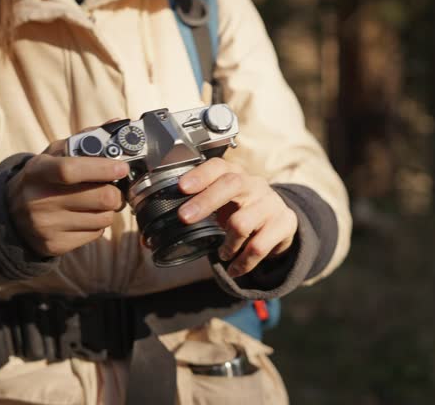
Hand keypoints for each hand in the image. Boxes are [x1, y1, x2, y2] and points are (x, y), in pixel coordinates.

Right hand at [7, 136, 128, 257]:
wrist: (11, 214)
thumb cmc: (42, 178)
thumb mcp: (54, 155)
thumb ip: (85, 139)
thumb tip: (118, 124)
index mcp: (38, 172)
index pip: (70, 170)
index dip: (102, 168)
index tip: (122, 167)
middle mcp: (38, 200)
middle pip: (100, 198)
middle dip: (116, 191)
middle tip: (115, 187)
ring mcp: (46, 226)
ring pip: (104, 218)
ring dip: (108, 209)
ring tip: (95, 202)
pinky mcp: (54, 245)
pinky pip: (96, 234)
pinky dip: (97, 224)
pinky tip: (84, 216)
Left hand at [177, 158, 296, 277]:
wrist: (280, 221)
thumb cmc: (241, 210)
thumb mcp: (221, 204)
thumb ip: (195, 210)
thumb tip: (150, 235)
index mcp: (236, 175)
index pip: (218, 166)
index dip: (199, 175)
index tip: (181, 187)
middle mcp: (254, 185)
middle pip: (232, 184)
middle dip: (205, 202)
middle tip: (184, 218)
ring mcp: (271, 203)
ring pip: (242, 222)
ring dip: (226, 244)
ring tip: (223, 254)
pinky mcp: (284, 223)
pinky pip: (258, 247)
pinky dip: (242, 262)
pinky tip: (235, 268)